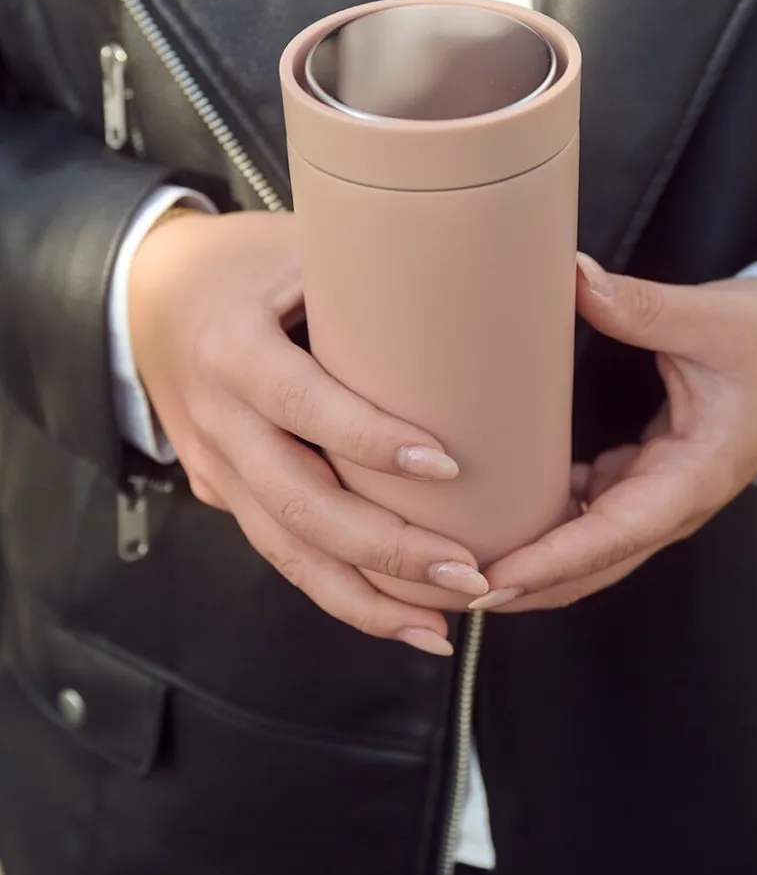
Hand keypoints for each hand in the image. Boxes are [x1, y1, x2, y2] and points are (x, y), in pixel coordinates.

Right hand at [129, 210, 488, 654]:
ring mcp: (214, 466)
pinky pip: (282, 552)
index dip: (370, 440)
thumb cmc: (244, 263)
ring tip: (441, 625)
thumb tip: (491, 285)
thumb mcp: (299, 249)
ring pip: (286, 551)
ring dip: (367, 597)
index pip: (302, 402)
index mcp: (234, 348)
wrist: (149, 297)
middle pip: (297, 505)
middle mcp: (218, 418)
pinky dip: (341, 590)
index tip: (447, 464)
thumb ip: (374, 277)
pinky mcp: (222, 494)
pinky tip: (398, 619)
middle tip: (467, 572)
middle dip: (387, 550)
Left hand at [470, 255, 756, 612]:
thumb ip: (642, 307)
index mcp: (691, 479)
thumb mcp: (711, 321)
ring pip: (584, 551)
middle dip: (520, 585)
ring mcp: (656, 497)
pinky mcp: (643, 480)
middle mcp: (670, 503)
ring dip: (526, 563)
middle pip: (588, 566)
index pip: (612, 536)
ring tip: (455, 563)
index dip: (549, 561)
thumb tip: (575, 278)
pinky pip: (586, 518)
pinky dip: (542, 525)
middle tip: (445, 588)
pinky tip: (494, 513)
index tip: (490, 578)